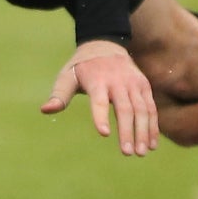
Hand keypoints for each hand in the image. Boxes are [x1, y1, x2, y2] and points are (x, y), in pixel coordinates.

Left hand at [42, 39, 157, 156]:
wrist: (105, 44)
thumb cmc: (82, 67)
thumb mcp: (67, 76)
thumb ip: (59, 95)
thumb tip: (45, 110)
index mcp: (97, 80)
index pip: (99, 100)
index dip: (100, 116)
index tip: (103, 133)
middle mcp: (118, 81)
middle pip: (125, 108)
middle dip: (127, 131)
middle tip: (126, 153)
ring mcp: (133, 83)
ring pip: (142, 109)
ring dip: (143, 132)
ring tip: (140, 153)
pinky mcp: (144, 86)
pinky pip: (150, 108)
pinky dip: (152, 126)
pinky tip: (152, 144)